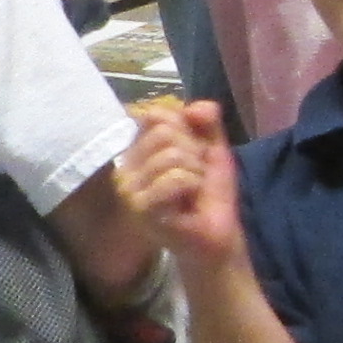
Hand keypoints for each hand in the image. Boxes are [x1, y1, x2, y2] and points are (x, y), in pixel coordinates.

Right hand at [113, 95, 245, 272]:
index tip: (193, 154)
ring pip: (172, 155)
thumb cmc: (209, 194)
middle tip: (194, 177)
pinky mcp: (140, 208)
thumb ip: (207, 121)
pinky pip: (174, 178)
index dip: (186, 129)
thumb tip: (195, 107)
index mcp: (136, 150)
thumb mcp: (212, 148)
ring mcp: (129, 189)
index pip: (157, 115)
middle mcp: (125, 167)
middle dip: (194, 152)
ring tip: (192, 191)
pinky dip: (193, 186)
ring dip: (196, 172)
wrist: (217, 235)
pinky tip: (188, 203)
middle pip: (165, 132)